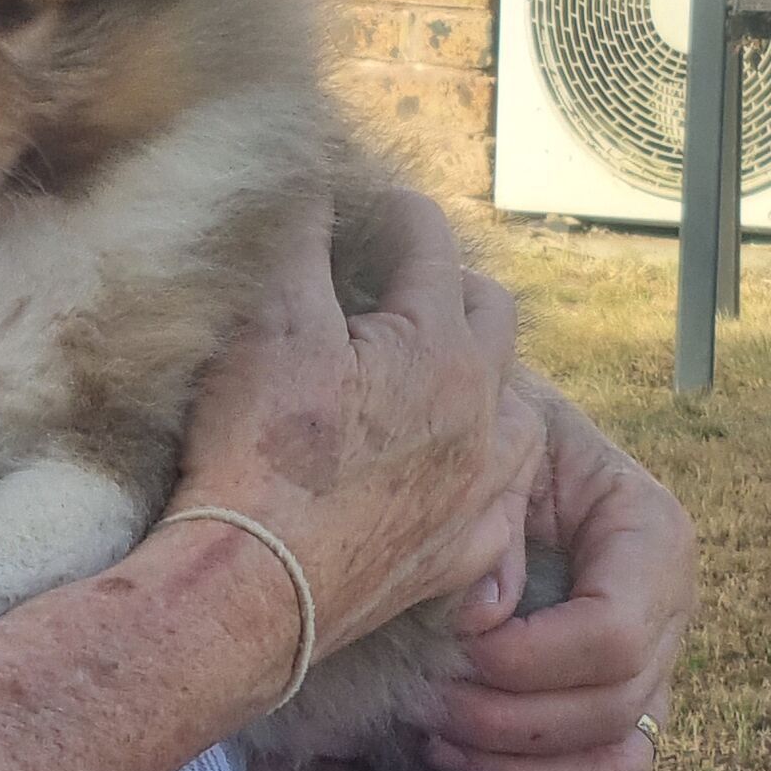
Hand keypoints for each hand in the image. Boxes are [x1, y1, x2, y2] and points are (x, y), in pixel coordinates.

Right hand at [169, 191, 544, 665]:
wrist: (254, 588)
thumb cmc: (257, 450)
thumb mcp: (268, 322)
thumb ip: (296, 241)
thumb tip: (311, 182)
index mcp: (436, 341)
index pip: (428, 242)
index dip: (392, 212)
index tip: (363, 207)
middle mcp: (482, 410)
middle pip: (492, 316)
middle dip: (449, 286)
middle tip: (398, 285)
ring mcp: (482, 487)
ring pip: (517, 408)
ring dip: (483, 379)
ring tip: (434, 375)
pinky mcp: (463, 554)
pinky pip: (504, 499)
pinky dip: (485, 470)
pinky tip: (455, 473)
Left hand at [424, 388, 696, 770]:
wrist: (486, 441)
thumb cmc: (487, 435)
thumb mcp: (495, 442)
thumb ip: (494, 513)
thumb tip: (485, 618)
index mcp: (650, 534)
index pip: (615, 634)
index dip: (532, 662)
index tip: (459, 651)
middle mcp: (666, 609)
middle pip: (615, 709)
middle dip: (510, 725)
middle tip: (426, 708)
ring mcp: (648, 669)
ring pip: (618, 767)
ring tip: (441, 747)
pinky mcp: (614, 713)